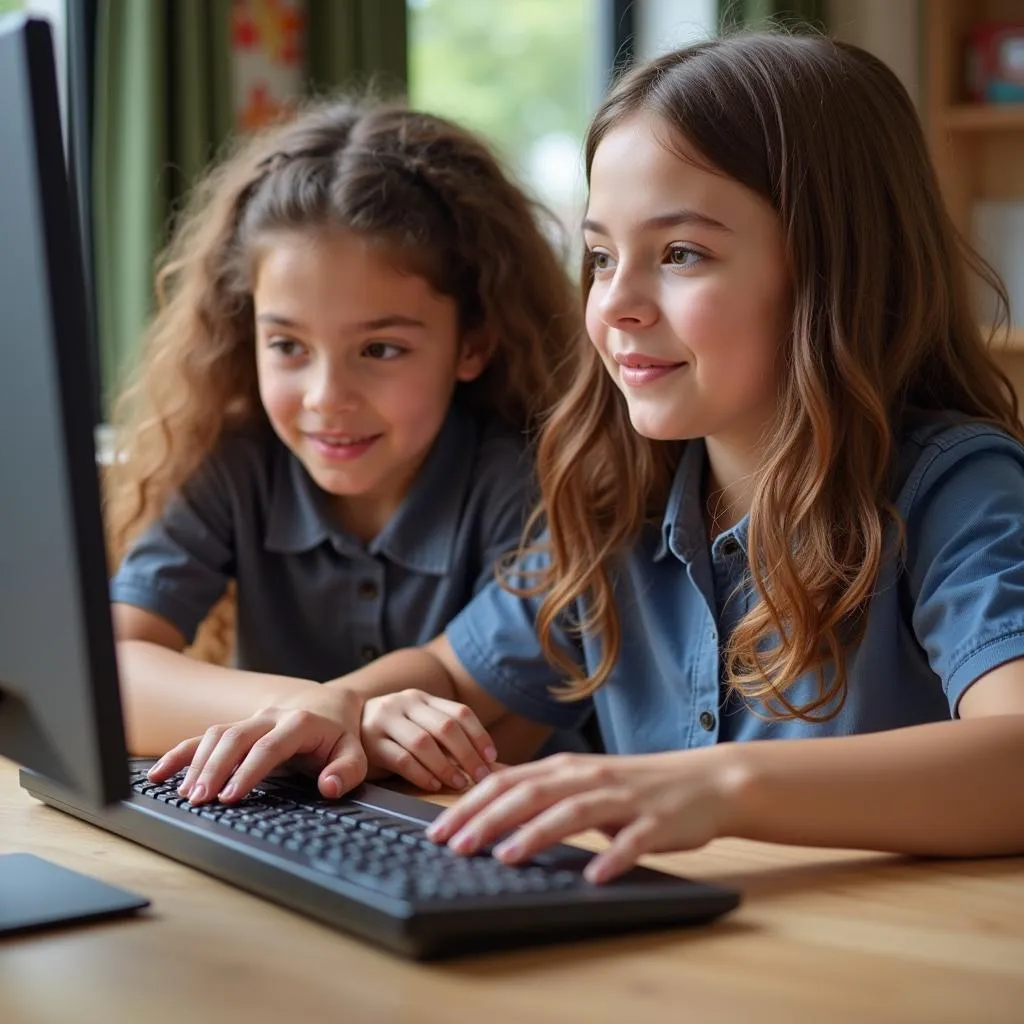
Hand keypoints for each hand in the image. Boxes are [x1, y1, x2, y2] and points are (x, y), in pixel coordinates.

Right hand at [147, 687, 366, 804]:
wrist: (329, 706)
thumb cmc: (339, 737)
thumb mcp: (355, 754)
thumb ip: (346, 771)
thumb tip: (328, 787)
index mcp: (299, 723)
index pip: (268, 747)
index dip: (247, 772)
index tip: (230, 797)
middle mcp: (269, 717)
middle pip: (236, 738)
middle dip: (215, 768)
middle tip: (200, 800)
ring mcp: (249, 720)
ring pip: (216, 734)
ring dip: (197, 763)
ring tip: (186, 795)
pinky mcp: (235, 728)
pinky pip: (202, 737)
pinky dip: (179, 754)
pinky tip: (158, 775)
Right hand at [361, 689, 497, 791]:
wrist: (343, 728)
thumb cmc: (392, 734)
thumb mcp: (417, 725)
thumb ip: (444, 737)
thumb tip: (486, 763)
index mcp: (421, 698)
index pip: (459, 712)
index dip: (479, 736)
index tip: (492, 758)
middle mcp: (403, 703)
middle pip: (445, 727)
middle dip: (468, 754)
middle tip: (480, 776)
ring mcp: (384, 721)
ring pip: (423, 743)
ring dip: (446, 766)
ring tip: (458, 783)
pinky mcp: (369, 743)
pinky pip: (401, 759)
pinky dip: (421, 774)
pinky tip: (433, 784)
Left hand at [425, 749, 740, 883]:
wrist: (706, 781)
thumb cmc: (638, 786)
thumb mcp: (583, 779)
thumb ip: (541, 785)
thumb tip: (490, 787)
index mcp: (568, 769)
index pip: (508, 781)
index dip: (471, 804)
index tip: (438, 830)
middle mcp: (590, 778)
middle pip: (532, 793)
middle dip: (489, 818)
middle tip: (455, 845)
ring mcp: (624, 799)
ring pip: (574, 812)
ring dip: (538, 833)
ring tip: (508, 856)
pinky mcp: (656, 822)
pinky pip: (633, 841)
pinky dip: (613, 856)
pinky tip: (595, 875)